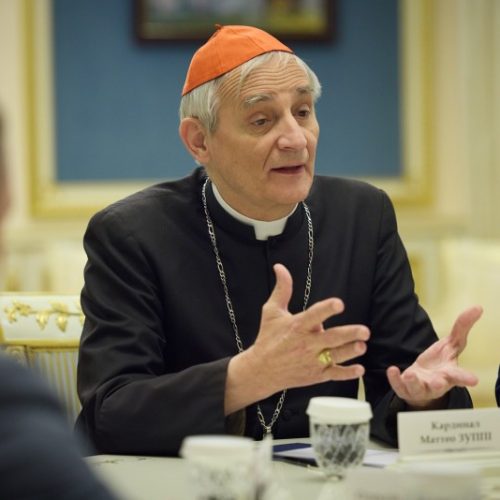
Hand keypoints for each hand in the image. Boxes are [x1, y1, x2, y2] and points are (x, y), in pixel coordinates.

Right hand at [231, 264, 369, 401]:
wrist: (261, 370)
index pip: (314, 315)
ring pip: (335, 356)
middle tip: (364, 330)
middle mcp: (306, 344)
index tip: (339, 304)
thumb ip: (282, 289)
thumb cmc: (268, 338)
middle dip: (348, 334)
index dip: (326, 309)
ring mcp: (312, 361)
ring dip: (350, 351)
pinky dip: (347, 373)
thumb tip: (280, 267)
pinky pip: (334, 374)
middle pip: (331, 338)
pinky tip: (359, 368)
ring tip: (362, 346)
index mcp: (297, 326)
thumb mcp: (271, 311)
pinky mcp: (316, 375)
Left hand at [386, 306, 482, 408]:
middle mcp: (436, 383)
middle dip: (439, 384)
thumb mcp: (451, 345)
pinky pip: (399, 385)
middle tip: (439, 382)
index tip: (474, 380)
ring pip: (417, 387)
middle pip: (439, 385)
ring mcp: (420, 388)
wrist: (422, 383)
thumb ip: (462, 328)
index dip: (466, 378)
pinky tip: (392, 370)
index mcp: (450, 373)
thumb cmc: (440, 363)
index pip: (459, 376)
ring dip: (414, 381)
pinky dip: (395, 379)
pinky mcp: (404, 389)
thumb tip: (477, 307)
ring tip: (410, 374)